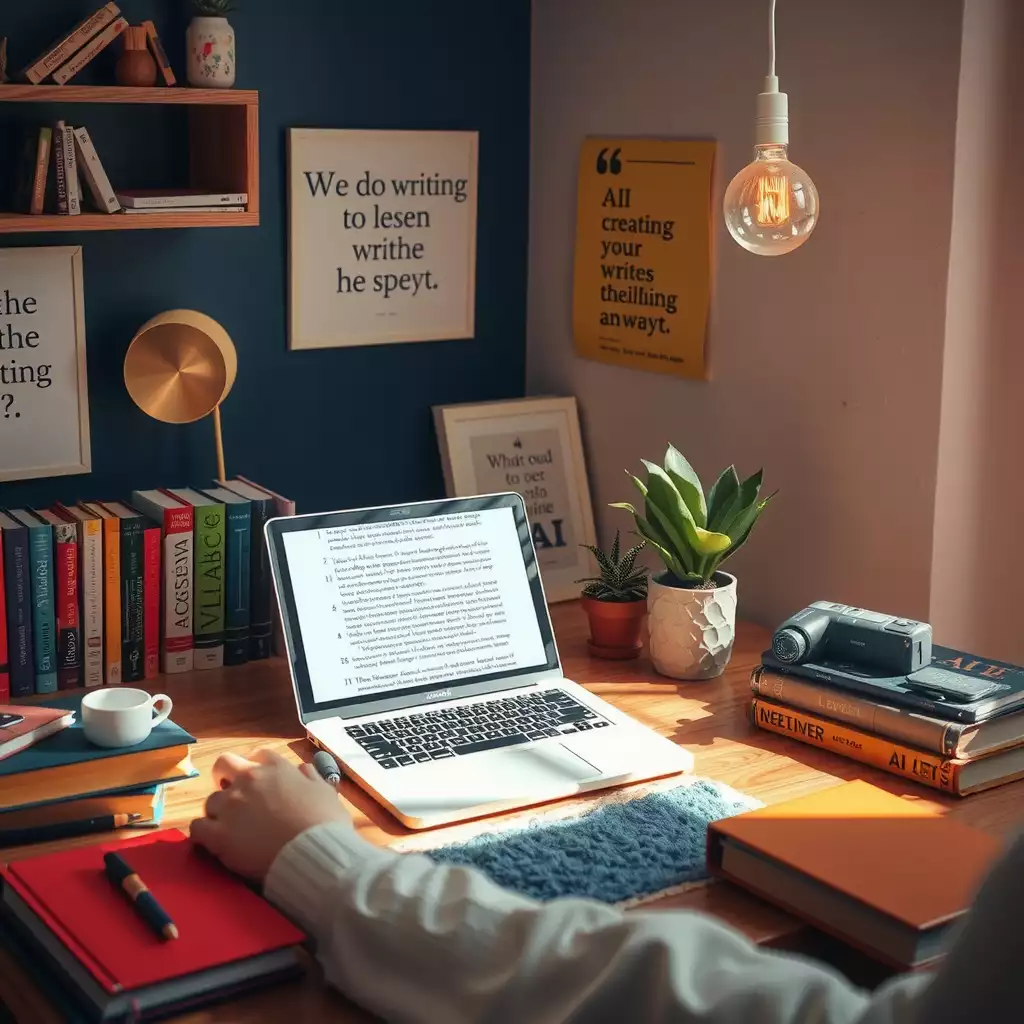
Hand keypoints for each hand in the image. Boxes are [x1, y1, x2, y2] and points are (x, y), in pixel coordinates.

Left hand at [190, 748, 350, 880]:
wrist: (313, 854)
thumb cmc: (325, 823)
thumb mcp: (325, 791)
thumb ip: (310, 777)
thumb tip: (302, 771)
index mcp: (276, 768)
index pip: (258, 755)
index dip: (256, 766)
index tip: (259, 780)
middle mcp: (249, 780)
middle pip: (224, 764)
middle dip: (224, 776)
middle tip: (233, 796)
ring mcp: (231, 806)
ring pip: (210, 801)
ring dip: (218, 811)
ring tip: (230, 828)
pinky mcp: (218, 834)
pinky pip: (197, 828)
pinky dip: (203, 834)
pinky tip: (213, 842)